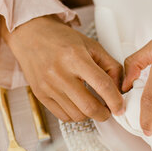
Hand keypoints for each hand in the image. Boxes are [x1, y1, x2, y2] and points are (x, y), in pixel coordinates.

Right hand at [0, 15, 124, 121]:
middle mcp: (60, 73)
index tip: (120, 107)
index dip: (116, 100)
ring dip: (90, 114)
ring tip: (93, 104)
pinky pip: (63, 116)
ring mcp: (48, 86)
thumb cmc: (61, 39)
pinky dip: (75, 115)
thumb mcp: (91, 46)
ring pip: (77, 115)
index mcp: (75, 57)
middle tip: (109, 110)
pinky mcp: (40, 95)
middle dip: (105, 113)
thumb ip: (110, 66)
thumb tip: (119, 89)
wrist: (31, 35)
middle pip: (89, 106)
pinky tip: (78, 104)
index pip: (102, 85)